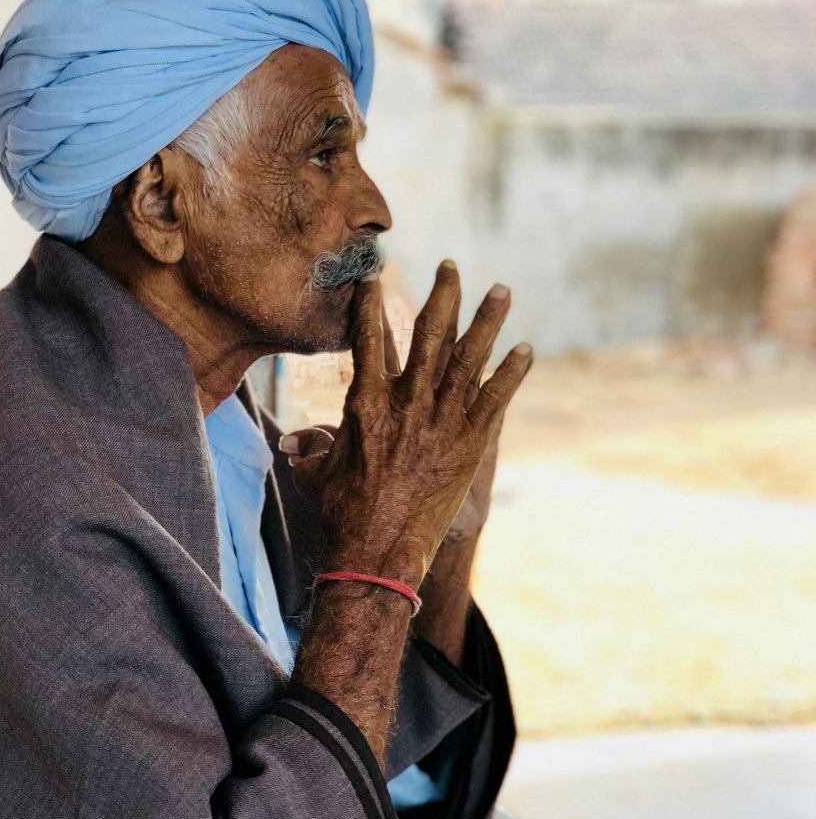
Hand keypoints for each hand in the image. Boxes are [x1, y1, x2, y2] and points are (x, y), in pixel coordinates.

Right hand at [289, 261, 531, 589]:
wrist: (379, 550)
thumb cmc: (341, 512)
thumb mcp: (315, 474)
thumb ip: (308, 448)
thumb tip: (292, 441)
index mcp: (366, 403)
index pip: (370, 339)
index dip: (372, 303)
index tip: (377, 275)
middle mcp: (406, 404)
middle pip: (428, 335)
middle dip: (442, 296)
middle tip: (451, 267)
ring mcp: (440, 422)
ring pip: (468, 359)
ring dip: (487, 322)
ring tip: (502, 290)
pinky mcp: (468, 446)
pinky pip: (494, 400)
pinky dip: (511, 374)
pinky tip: (525, 349)